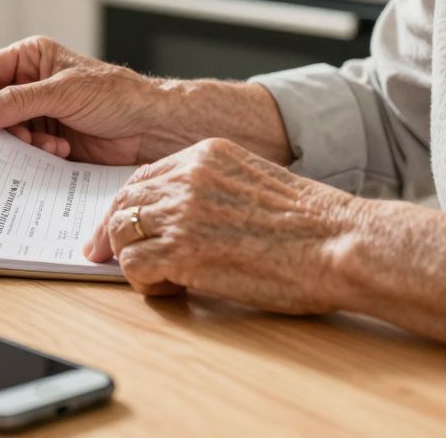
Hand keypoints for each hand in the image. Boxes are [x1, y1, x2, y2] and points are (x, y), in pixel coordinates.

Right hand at [0, 37, 293, 165]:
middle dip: (0, 125)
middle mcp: (29, 84)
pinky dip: (35, 154)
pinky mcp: (47, 139)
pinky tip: (58, 152)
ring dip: (21, 143)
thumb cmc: (116, 96)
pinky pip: (23, 150)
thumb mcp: (63, 92)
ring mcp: (38, 113)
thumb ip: (17, 101)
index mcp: (30, 59)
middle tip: (17, 139)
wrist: (150, 128)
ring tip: (46, 146)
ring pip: (4, 132)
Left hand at [84, 138, 356, 312]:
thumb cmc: (314, 224)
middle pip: (124, 202)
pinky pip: (134, 266)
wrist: (341, 243)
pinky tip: (172, 289)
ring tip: (160, 277)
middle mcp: (187, 177)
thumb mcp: (255, 183)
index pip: (143, 177)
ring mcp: (182, 212)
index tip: (115, 226)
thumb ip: (213, 191)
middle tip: (103, 256)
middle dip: (112, 232)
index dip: (127, 205)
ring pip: (122, 232)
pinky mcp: (182, 251)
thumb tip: (181, 219)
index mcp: (205, 156)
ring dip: (132, 258)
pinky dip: (144, 282)